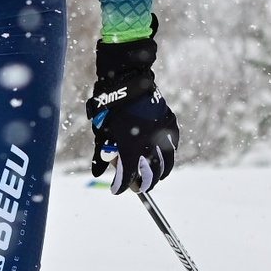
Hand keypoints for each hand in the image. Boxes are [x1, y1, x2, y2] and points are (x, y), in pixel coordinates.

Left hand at [88, 25, 177, 194]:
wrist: (128, 80)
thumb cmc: (110, 106)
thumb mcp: (102, 131)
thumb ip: (101, 154)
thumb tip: (97, 173)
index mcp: (132, 147)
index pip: (129, 176)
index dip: (122, 186)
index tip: (117, 190)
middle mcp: (150, 143)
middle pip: (151, 174)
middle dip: (145, 184)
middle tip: (139, 188)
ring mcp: (162, 133)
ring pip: (167, 163)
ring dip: (160, 173)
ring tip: (156, 178)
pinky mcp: (169, 123)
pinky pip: (173, 145)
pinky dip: (169, 155)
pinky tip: (165, 159)